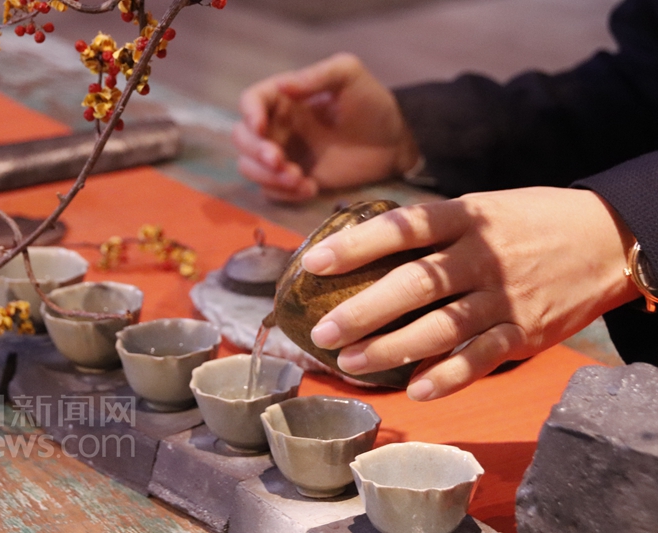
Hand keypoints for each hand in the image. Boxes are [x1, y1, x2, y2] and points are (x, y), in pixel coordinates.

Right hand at [232, 53, 419, 201]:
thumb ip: (317, 76)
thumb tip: (282, 85)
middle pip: (242, 139)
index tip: (261, 128)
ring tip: (301, 180)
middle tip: (282, 163)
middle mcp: (277, 126)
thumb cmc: (372, 105)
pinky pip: (270, 191)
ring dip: (268, 177)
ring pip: (250, 168)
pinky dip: (283, 194)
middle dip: (257, 153)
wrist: (393, 145)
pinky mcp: (293, 181)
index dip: (249, 115)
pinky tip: (310, 189)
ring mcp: (284, 156)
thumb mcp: (349, 76)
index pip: (250, 101)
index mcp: (284, 98)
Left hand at [301, 187, 638, 399]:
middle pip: (414, 284)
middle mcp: (483, 257)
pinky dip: (449, 377)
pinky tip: (416, 389)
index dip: (355, 246)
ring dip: (392, 349)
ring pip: (442, 328)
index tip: (312, 264)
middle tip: (321, 333)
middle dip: (362, 311)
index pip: (402, 228)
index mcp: (467, 218)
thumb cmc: (530, 221)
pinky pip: (482, 358)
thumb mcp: (482, 207)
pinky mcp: (526, 332)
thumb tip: (366, 242)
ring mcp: (505, 297)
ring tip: (351, 363)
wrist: (608, 238)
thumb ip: (433, 228)